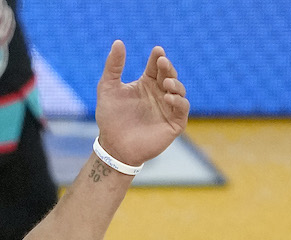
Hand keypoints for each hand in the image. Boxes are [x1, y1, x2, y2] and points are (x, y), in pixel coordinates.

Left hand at [94, 41, 189, 166]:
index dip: (158, 58)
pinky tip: (167, 97)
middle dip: (168, 68)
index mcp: (147, 84)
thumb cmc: (110, 118)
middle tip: (162, 62)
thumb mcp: (108, 89)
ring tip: (166, 82)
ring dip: (175, 84)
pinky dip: (178, 101)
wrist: (113, 146)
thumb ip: (113, 67)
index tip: (157, 51)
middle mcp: (160, 93)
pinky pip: (182, 108)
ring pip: (179, 90)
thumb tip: (118, 42)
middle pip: (170, 75)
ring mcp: (168, 108)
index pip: (156, 66)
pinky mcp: (174, 123)